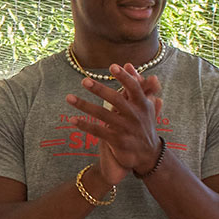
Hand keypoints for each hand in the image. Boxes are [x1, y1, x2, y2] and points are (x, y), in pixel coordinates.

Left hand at [65, 62, 163, 177]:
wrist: (148, 154)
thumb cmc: (144, 124)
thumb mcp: (146, 105)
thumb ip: (138, 84)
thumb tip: (129, 64)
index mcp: (142, 104)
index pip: (133, 88)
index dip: (124, 77)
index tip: (113, 66)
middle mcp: (134, 115)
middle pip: (115, 99)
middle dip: (99, 89)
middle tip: (84, 81)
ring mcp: (125, 128)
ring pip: (102, 115)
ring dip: (84, 105)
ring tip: (69, 97)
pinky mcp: (117, 141)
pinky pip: (98, 131)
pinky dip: (85, 125)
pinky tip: (72, 120)